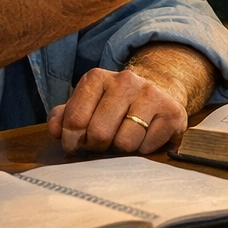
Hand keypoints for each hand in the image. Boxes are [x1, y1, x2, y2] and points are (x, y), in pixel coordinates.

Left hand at [49, 66, 188, 154]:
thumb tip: (55, 130)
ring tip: (125, 138)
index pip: (74, 120)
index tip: (77, 145)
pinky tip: (145, 137)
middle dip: (98, 146)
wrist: (158, 93)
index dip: (72, 141)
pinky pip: (148, 146)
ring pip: (125, 142)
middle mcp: (125, 80)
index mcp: (97, 78)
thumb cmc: (114, 106)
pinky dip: (144, 149)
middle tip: (103, 143)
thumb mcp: (87, 105)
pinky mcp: (172, 111)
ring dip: (122, 149)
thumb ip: (65, 116)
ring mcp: (151, 94)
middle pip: (99, 133)